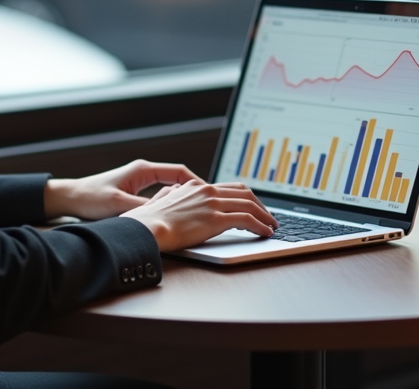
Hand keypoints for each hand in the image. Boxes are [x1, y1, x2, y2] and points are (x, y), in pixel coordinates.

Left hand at [43, 159, 201, 220]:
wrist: (69, 198)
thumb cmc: (90, 198)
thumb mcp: (119, 205)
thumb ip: (143, 209)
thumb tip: (165, 216)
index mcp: (143, 170)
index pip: (179, 172)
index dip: (197, 183)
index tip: (209, 194)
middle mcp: (143, 173)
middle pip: (178, 179)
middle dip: (194, 191)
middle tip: (209, 204)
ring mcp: (139, 182)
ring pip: (169, 188)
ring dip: (182, 198)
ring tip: (197, 211)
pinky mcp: (133, 192)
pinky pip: (159, 196)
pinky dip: (169, 204)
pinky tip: (174, 216)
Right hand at [121, 181, 277, 251]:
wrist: (146, 228)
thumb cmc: (150, 220)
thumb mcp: (162, 199)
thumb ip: (173, 193)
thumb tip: (176, 190)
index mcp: (196, 187)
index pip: (230, 187)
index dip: (247, 197)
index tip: (254, 206)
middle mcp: (207, 191)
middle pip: (245, 193)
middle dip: (260, 205)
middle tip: (268, 216)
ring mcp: (212, 204)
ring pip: (250, 205)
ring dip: (265, 216)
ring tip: (271, 226)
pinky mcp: (216, 219)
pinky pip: (247, 220)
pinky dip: (260, 226)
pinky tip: (265, 233)